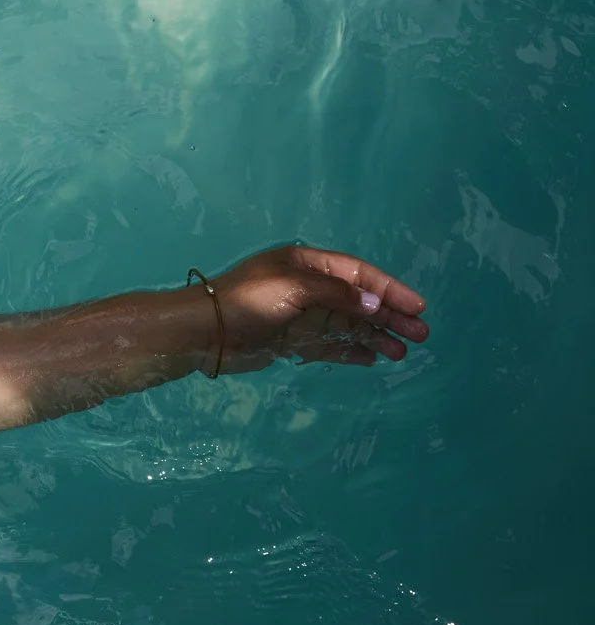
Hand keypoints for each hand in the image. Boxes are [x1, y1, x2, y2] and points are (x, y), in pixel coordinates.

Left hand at [206, 245, 430, 372]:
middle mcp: (307, 288)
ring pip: (347, 325)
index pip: (359, 274)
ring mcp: (300, 315)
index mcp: (307, 265)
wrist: (203, 333)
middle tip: (420, 336)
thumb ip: (336, 295)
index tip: (417, 308)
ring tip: (401, 353)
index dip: (389, 289)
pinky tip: (371, 359)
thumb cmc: (246, 302)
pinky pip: (328, 345)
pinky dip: (349, 351)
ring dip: (374, 336)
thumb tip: (373, 303)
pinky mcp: (290, 340)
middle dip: (389, 316)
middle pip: (358, 300)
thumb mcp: (294, 289)